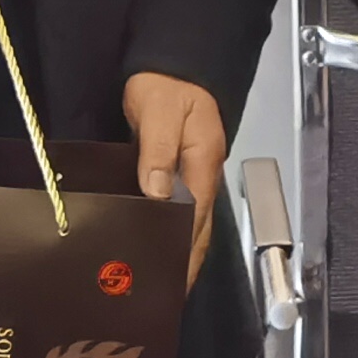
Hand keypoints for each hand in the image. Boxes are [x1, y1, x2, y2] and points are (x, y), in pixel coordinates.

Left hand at [124, 71, 229, 287]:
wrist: (171, 61)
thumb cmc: (165, 86)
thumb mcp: (160, 112)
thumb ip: (158, 151)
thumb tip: (157, 195)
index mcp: (203, 164)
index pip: (195, 219)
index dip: (184, 254)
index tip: (172, 285)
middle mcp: (203, 174)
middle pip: (197, 228)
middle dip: (184, 263)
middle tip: (161, 296)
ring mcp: (194, 173)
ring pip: (190, 221)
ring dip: (178, 250)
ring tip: (159, 280)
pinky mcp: (179, 169)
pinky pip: (179, 208)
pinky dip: (170, 230)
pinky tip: (154, 242)